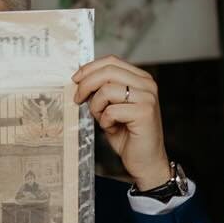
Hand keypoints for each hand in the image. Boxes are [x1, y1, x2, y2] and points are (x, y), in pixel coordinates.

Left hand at [72, 57, 169, 190]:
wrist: (145, 161)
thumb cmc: (128, 136)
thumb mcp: (111, 109)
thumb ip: (102, 93)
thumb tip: (80, 81)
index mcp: (140, 79)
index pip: (112, 61)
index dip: (90, 68)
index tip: (75, 80)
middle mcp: (147, 84)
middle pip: (108, 71)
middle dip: (86, 84)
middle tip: (77, 99)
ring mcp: (147, 97)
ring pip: (108, 89)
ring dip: (96, 106)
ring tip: (101, 119)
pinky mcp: (145, 112)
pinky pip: (111, 110)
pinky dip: (105, 121)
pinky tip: (111, 128)